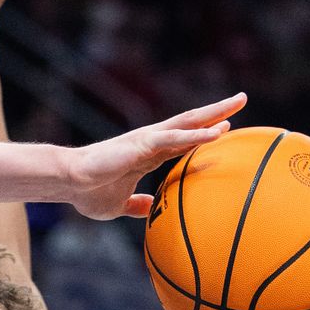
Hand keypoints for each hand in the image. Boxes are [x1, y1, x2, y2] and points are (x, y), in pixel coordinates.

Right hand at [64, 93, 246, 218]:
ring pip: (187, 123)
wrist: (68, 182)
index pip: (182, 140)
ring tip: (238, 102)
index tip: (225, 128)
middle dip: (216, 112)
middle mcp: (150, 141)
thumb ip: (137, 205)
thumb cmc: (87, 192)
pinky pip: (175, 138)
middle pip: (190, 123)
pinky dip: (196, 134)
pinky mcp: (142, 144)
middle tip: (241, 100)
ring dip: (214, 113)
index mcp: (147, 154)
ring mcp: (147, 140)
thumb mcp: (119, 205)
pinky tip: (217, 131)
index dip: (203, 134)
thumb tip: (151, 209)